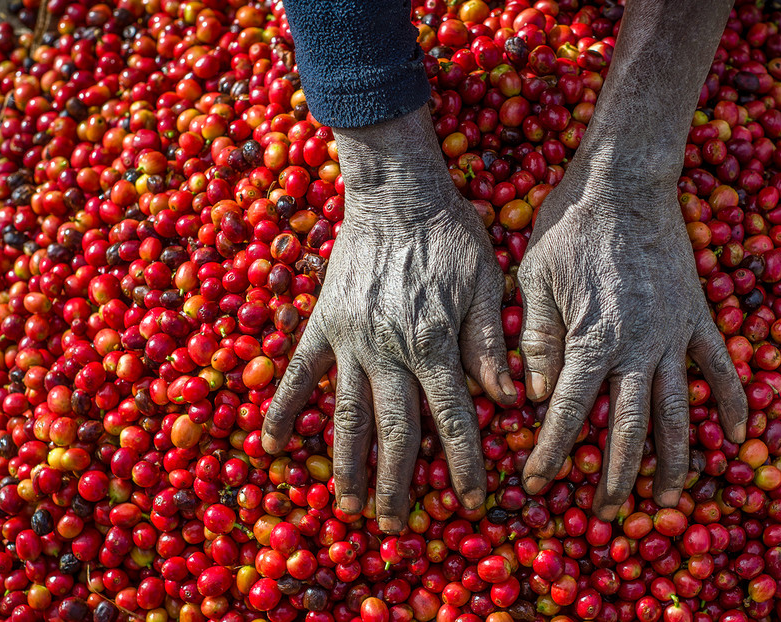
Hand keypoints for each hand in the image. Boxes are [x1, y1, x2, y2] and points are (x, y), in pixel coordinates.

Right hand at [260, 107, 515, 533]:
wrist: (397, 192)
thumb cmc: (452, 235)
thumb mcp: (488, 283)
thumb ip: (492, 345)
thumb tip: (509, 399)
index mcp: (436, 344)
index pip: (455, 420)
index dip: (466, 466)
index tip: (473, 503)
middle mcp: (390, 351)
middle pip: (395, 432)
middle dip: (400, 484)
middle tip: (399, 527)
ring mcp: (350, 340)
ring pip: (346, 415)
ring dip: (348, 465)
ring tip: (347, 506)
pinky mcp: (323, 325)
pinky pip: (297, 373)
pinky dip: (283, 409)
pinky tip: (271, 446)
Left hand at [518, 180, 746, 520]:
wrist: (625, 180)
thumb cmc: (570, 227)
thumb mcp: (535, 280)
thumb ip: (537, 341)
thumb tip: (532, 396)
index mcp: (592, 340)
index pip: (567, 413)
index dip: (551, 453)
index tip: (537, 485)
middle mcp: (639, 347)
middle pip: (628, 429)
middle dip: (615, 476)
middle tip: (607, 515)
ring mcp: (675, 334)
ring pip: (680, 411)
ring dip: (677, 460)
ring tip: (672, 500)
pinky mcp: (698, 316)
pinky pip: (722, 368)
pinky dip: (734, 403)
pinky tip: (739, 437)